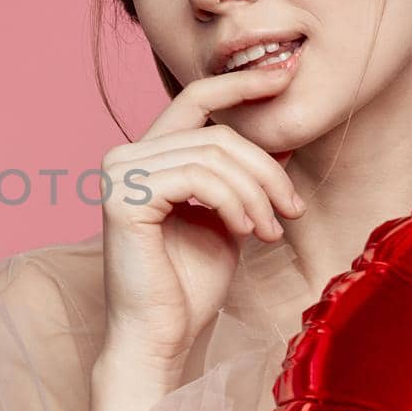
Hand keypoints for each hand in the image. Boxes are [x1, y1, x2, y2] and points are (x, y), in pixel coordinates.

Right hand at [98, 62, 305, 384]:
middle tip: (292, 211)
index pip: (196, 99)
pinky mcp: (123, 198)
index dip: (243, 84)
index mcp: (145, 156)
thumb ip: (243, 177)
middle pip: (218, 133)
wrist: (160, 338)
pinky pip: (198, 178)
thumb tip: (282, 136)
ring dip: (256, 194)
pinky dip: (234, 203)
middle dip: (266, 171)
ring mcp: (119, 175)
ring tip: (271, 232)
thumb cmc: (190, 286)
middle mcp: (124, 157)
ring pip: (214, 155)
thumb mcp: (229, 217)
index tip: (288, 73)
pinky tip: (245, 232)